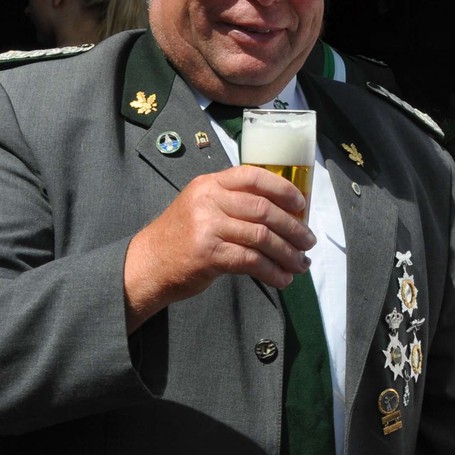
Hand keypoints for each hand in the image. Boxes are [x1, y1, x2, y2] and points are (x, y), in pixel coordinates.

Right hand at [123, 166, 317, 329]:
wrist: (146, 265)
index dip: (283, 189)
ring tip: (300, 264)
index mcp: (210, 184)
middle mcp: (208, 200)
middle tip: (308, 242)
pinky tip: (282, 278)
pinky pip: (251, 261)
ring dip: (287, 253)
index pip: (253, 176)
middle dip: (293, 227)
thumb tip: (284, 215)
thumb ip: (234, 204)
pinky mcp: (208, 254)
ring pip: (262, 237)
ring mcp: (207, 227)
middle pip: (264, 210)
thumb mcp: (202, 207)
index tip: (301, 204)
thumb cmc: (181, 237)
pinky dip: (272, 271)